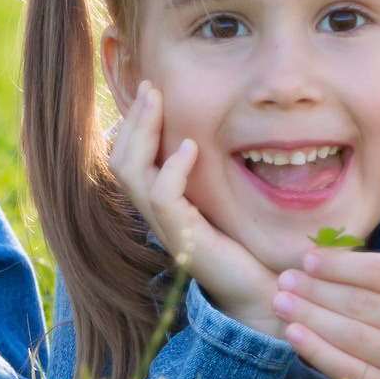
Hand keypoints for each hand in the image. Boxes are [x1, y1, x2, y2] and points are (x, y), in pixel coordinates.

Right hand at [107, 81, 279, 335]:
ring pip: (132, 172)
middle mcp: (155, 215)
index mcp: (160, 204)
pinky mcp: (183, 238)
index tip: (150, 90)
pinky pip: (162, 195)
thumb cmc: (245, 248)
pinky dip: (172, 167)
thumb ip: (207, 174)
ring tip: (158, 102)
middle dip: (134, 119)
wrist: (259, 291)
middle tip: (150, 86)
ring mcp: (165, 227)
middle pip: (120, 160)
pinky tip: (189, 146)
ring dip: (143, 131)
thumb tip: (208, 134)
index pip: (127, 158)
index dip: (132, 124)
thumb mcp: (222, 200)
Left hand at [272, 248, 379, 378]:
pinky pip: (346, 368)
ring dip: (310, 316)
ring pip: (352, 335)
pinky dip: (315, 348)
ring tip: (281, 302)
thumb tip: (313, 257)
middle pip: (363, 303)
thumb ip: (369, 276)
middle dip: (317, 290)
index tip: (307, 260)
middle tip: (285, 281)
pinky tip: (292, 332)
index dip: (340, 265)